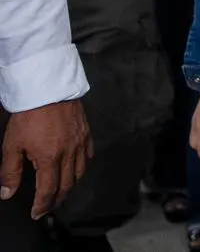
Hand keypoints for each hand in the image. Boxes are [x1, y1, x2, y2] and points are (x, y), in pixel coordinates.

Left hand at [1, 99, 91, 218]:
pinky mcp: (86, 133)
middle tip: (48, 208)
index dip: (42, 205)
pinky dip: (82, 167)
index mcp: (50, 159)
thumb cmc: (28, 116)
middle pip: (67, 185)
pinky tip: (75, 169)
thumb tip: (7, 193)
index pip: (48, 190)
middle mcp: (69, 154)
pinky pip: (88, 156)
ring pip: (79, 173)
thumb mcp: (12, 144)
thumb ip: (10, 171)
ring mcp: (80, 143)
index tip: (36, 214)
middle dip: (57, 200)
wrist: (48, 89)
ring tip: (61, 193)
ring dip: (70, 187)